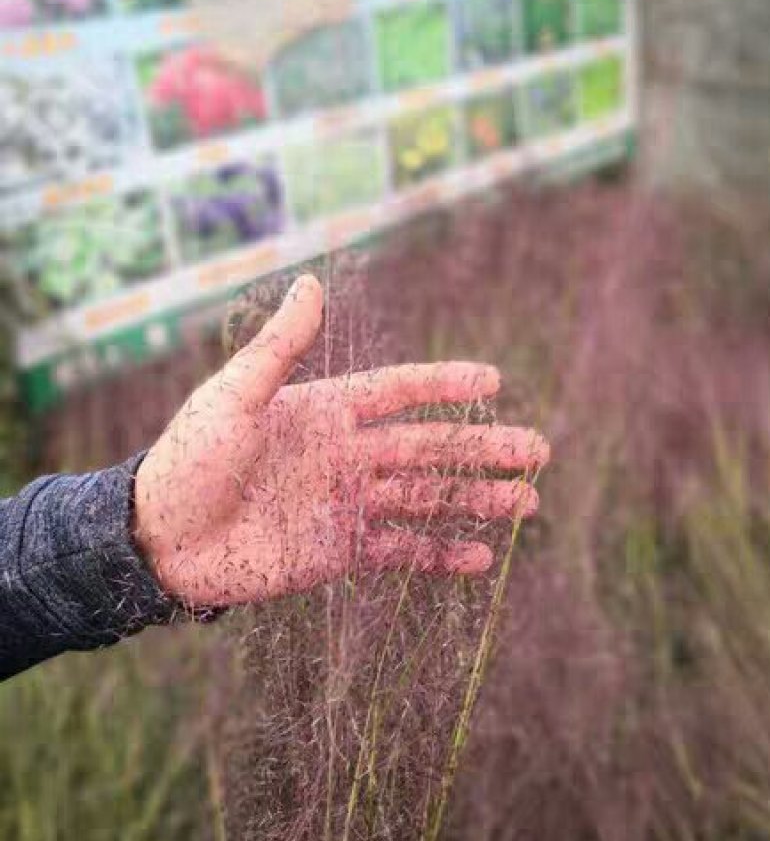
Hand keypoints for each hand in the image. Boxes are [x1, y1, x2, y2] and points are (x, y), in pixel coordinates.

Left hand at [134, 275, 548, 608]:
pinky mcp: (340, 552)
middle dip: (483, 449)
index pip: (400, 391)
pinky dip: (441, 554)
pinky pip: (402, 551)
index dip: (445, 384)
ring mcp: (346, 505)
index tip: (494, 380)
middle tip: (538, 451)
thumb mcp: (234, 395)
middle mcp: (345, 455)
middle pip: (430, 447)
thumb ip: (280, 347)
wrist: (161, 540)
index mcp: (325, 411)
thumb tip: (311, 282)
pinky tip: (481, 558)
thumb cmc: (190, 459)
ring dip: (476, 500)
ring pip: (426, 498)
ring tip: (528, 503)